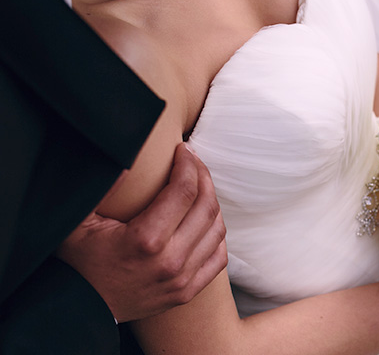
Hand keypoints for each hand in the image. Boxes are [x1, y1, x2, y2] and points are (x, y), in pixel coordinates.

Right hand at [57, 143, 227, 321]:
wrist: (81, 309)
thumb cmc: (79, 262)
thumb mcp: (78, 223)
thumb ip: (104, 188)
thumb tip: (130, 160)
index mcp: (146, 240)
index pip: (184, 190)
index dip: (188, 164)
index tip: (184, 149)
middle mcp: (170, 261)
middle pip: (206, 206)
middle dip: (203, 177)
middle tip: (193, 162)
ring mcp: (182, 279)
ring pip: (217, 230)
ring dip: (212, 202)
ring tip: (199, 186)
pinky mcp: (187, 291)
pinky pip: (218, 256)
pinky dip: (217, 234)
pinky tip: (205, 219)